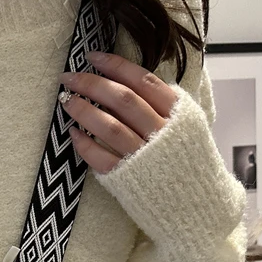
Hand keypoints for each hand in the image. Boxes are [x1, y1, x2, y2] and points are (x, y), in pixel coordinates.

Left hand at [58, 50, 179, 174]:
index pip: (143, 81)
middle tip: (69, 77)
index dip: (116, 66)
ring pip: (110, 127)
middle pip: (123, 100)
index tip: (92, 57)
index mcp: (178, 113)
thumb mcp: (186, 125)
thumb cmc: (184, 162)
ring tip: (67, 101)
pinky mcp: (126, 179)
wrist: (194, 204)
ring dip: (84, 111)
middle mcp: (161, 133)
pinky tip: (73, 133)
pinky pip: (100, 158)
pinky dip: (85, 145)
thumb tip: (131, 81)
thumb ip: (163, 104)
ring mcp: (143, 157)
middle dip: (93, 84)